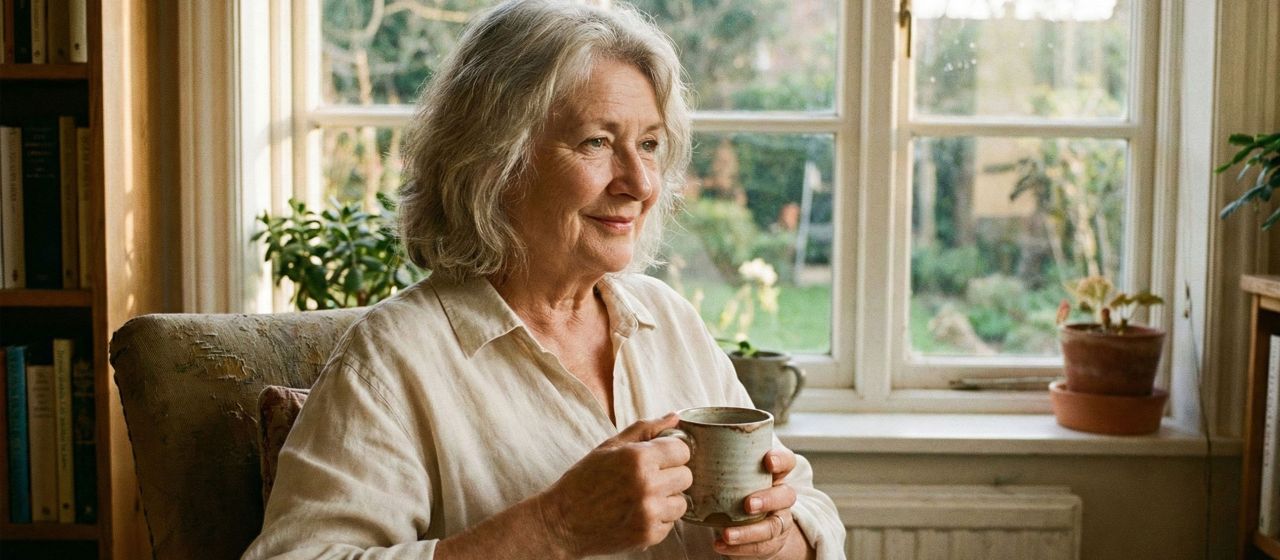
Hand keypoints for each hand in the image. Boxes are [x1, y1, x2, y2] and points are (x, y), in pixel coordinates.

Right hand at [536, 413, 691, 557]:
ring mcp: (649, 513)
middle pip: (686, 476)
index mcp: (638, 458)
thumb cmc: (584, 480)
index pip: (682, 450)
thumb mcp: (610, 446)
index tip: (659, 458)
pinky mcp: (648, 535)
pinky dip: (658, 520)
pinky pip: (670, 524)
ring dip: (667, 500)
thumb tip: (675, 417)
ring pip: (682, 502)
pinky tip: (637, 514)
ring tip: (642, 498)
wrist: (562, 522)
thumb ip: (645, 429)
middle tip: (648, 479)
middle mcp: (647, 485)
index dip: (671, 453)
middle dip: (671, 475)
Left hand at [714, 448, 809, 558]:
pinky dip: (738, 548)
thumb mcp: (737, 472)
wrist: (757, 523)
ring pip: (773, 526)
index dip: (781, 460)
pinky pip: (759, 547)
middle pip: (786, 496)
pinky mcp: (771, 542)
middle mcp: (781, 496)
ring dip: (750, 531)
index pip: (787, 462)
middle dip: (768, 500)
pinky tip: (719, 545)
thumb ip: (720, 457)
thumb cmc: (741, 488)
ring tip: (727, 534)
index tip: (768, 461)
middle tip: (747, 504)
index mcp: (775, 474)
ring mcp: (779, 520)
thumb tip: (686, 433)